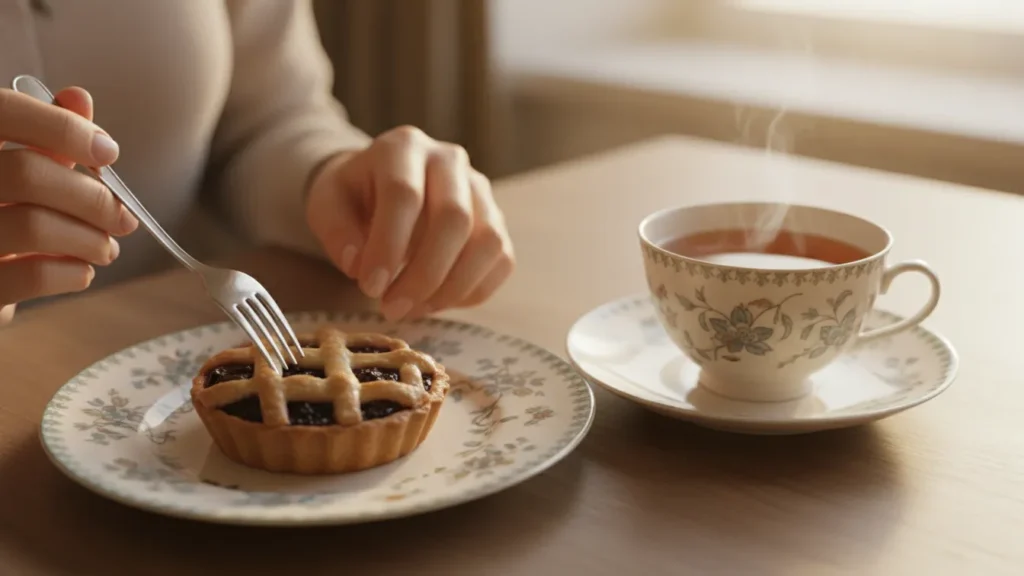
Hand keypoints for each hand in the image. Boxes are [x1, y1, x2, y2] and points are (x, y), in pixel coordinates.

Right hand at [0, 87, 137, 324]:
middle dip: (92, 197)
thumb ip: (44, 139)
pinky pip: (33, 275)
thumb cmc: (0, 222)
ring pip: (35, 226)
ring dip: (91, 239)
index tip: (108, 151)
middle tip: (123, 218)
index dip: (61, 127)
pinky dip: (74, 272)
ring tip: (105, 248)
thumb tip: (79, 98)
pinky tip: (81, 271)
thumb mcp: (16, 175)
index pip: (2, 111)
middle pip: (28, 173)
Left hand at [306, 126, 514, 320]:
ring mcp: (480, 189)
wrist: (382, 183)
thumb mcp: (327, 204)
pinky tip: (436, 302)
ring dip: (452, 288)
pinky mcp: (497, 220)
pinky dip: (472, 291)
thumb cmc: (355, 195)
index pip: (404, 195)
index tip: (370, 287)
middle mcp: (450, 160)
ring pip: (488, 242)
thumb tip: (358, 265)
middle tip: (392, 308)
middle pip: (455, 218)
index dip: (388, 246)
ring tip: (415, 309)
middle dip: (424, 275)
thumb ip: (336, 231)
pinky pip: (501, 260)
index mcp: (403, 147)